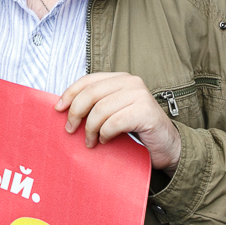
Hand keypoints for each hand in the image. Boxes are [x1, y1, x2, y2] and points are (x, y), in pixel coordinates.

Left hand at [55, 72, 179, 172]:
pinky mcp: (145, 111)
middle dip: (76, 113)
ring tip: (90, 141)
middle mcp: (130, 82)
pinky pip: (114, 123)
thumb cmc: (136, 130)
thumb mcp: (113, 112)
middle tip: (70, 130)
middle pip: (91, 93)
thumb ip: (96, 105)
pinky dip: (105, 134)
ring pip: (100, 110)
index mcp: (120, 78)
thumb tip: (64, 109)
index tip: (58, 109)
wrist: (167, 145)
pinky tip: (106, 141)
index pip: (88, 80)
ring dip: (90, 129)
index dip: (70, 93)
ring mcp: (139, 95)